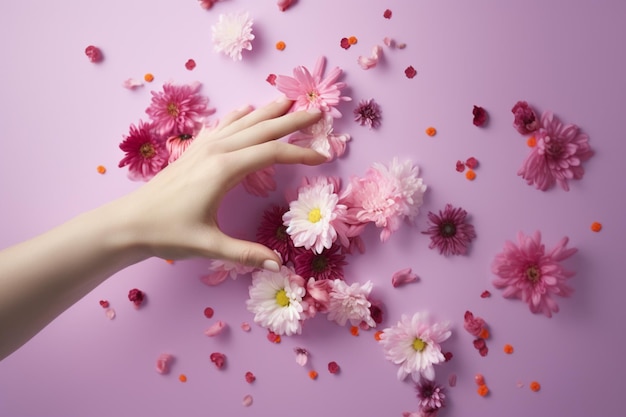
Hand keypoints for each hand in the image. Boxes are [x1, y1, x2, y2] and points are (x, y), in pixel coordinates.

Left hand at [114, 97, 324, 268]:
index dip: (301, 153)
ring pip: (243, 122)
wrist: (129, 222)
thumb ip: (246, 253)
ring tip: (287, 101)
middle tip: (316, 112)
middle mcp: (216, 151)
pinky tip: (246, 110)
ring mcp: (203, 148)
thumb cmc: (168, 233)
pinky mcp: (194, 151)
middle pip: (262, 129)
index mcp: (224, 169)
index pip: (273, 153)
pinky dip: (239, 117)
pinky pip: (223, 126)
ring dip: (267, 112)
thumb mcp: (209, 246)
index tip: (323, 157)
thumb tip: (278, 264)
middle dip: (291, 120)